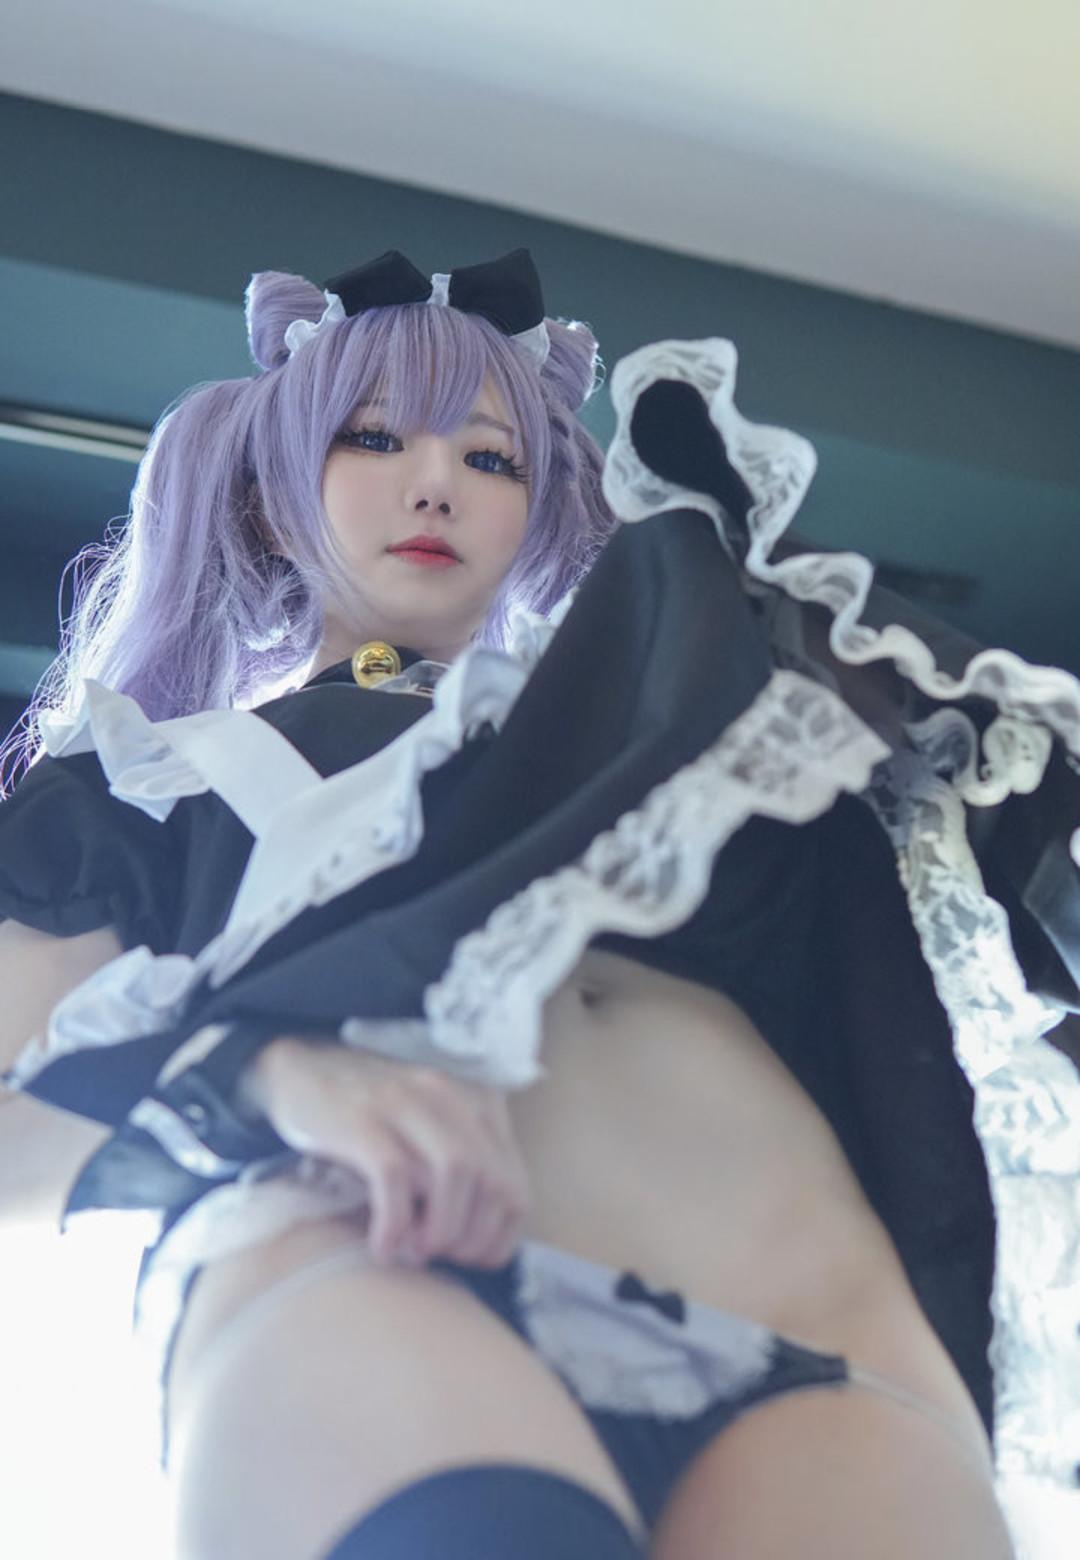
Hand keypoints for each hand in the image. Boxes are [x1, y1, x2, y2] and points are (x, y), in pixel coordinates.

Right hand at [244, 1037, 531, 1270]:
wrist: (304, 1072)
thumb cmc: (375, 1119)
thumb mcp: (431, 1134)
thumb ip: (464, 1172)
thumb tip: (480, 1245)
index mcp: (477, 1102)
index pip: (516, 1184)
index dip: (499, 1236)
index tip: (471, 1261)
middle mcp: (448, 1096)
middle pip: (492, 1181)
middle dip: (473, 1237)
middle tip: (443, 1259)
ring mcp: (404, 1102)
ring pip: (454, 1172)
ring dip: (442, 1229)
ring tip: (417, 1252)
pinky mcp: (361, 1118)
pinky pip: (395, 1177)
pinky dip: (396, 1223)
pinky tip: (383, 1246)